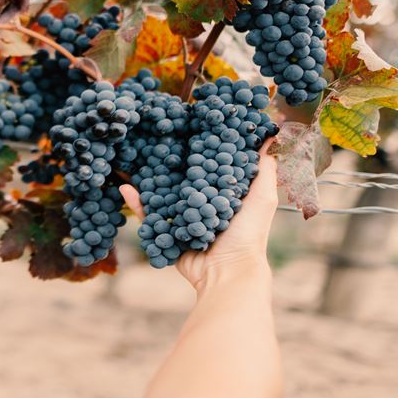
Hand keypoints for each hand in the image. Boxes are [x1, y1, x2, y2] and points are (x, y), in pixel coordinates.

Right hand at [120, 144, 277, 291]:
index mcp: (225, 196)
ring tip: (136, 160)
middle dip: (172, 162)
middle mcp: (204, 205)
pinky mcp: (169, 234)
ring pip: (163, 195)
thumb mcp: (263, 198)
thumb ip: (266, 169)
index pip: (211, 167)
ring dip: (149, 180)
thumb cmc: (248, 234)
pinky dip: (136, 203)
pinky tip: (125, 188)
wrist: (227, 271)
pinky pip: (149, 216)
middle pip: (184, 180)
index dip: (204, 149)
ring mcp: (184, 219)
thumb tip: (272, 135)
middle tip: (158, 140)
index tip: (193, 127)